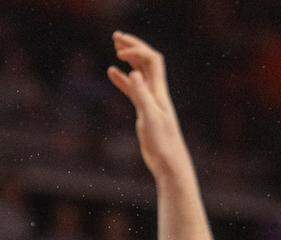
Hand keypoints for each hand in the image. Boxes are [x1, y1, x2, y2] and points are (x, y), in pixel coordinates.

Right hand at [107, 31, 189, 178]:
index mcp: (158, 91)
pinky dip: (122, 79)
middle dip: (133, 47)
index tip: (118, 51)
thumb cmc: (161, 143)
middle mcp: (156, 91)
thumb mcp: (149, 117)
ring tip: (115, 49)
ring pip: (140, 73)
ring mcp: (150, 100)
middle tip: (116, 37)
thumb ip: (141, 94)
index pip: (150, 60)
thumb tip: (134, 72)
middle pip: (146, 61)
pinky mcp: (144, 111)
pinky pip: (133, 89)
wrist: (169, 161)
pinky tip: (111, 74)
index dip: (136, 51)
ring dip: (129, 59)